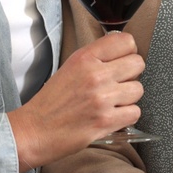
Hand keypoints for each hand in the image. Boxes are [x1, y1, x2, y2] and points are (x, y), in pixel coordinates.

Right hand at [9, 34, 143, 170]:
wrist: (34, 130)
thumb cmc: (50, 102)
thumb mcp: (69, 68)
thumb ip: (95, 59)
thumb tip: (121, 54)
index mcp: (85, 58)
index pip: (126, 41)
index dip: (128, 52)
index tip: (122, 60)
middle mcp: (95, 74)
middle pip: (138, 63)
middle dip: (131, 75)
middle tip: (118, 83)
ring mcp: (102, 98)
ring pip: (138, 89)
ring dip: (128, 98)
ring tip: (111, 102)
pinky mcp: (105, 121)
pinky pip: (135, 112)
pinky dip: (126, 117)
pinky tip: (111, 116)